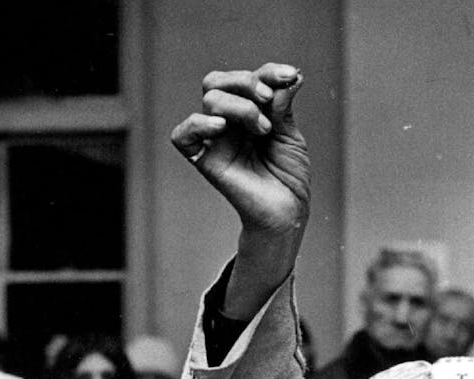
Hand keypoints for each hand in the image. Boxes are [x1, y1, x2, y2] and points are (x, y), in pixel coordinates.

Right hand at [171, 62, 309, 236]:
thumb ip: (282, 104)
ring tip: (262, 129)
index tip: (290, 76)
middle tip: (268, 100)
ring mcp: (215, 140)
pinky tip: (221, 129)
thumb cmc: (288, 175)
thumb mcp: (290, 134)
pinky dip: (197, 124)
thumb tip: (289, 76)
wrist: (287, 211)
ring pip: (210, 101)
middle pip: (217, 82)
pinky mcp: (206, 161)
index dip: (267, 72)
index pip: (246, 78)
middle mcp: (228, 123)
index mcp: (247, 112)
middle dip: (247, 82)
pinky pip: (182, 136)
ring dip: (241, 106)